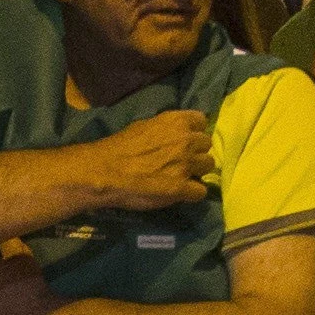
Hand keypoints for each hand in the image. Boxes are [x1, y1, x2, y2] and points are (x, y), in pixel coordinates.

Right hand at [72, 109, 219, 211]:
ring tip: (181, 177)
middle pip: (206, 145)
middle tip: (182, 161)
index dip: (194, 132)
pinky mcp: (182, 187)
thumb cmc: (119, 147)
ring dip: (197, 171)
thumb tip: (174, 134)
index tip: (186, 140)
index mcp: (176, 121)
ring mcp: (186, 164)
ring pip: (208, 166)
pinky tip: (180, 193)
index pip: (201, 121)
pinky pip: (201, 191)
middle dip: (196, 152)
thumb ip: (165, 129)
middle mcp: (186, 140)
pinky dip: (192, 193)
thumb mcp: (144, 126)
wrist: (105, 171)